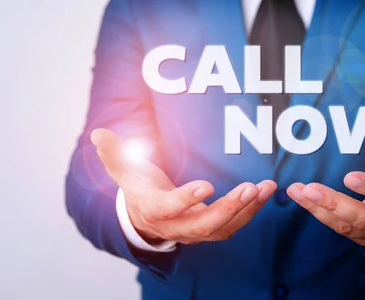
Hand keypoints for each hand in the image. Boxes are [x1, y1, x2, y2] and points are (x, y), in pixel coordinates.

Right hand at [91, 128, 276, 244]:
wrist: (147, 217)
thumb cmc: (138, 188)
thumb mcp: (124, 170)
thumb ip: (113, 152)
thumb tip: (98, 134)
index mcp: (152, 209)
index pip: (168, 209)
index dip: (186, 199)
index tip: (207, 184)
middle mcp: (175, 226)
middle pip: (203, 225)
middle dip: (229, 208)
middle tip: (249, 188)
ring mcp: (195, 230)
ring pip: (223, 227)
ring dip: (247, 209)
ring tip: (266, 187)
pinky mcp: (210, 229)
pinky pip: (234, 224)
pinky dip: (252, 210)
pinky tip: (266, 191)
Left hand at [286, 123, 364, 246]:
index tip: (350, 175)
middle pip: (363, 218)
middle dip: (335, 205)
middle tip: (311, 189)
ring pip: (344, 224)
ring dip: (319, 208)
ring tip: (298, 191)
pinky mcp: (357, 232)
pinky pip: (333, 224)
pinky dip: (314, 210)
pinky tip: (296, 193)